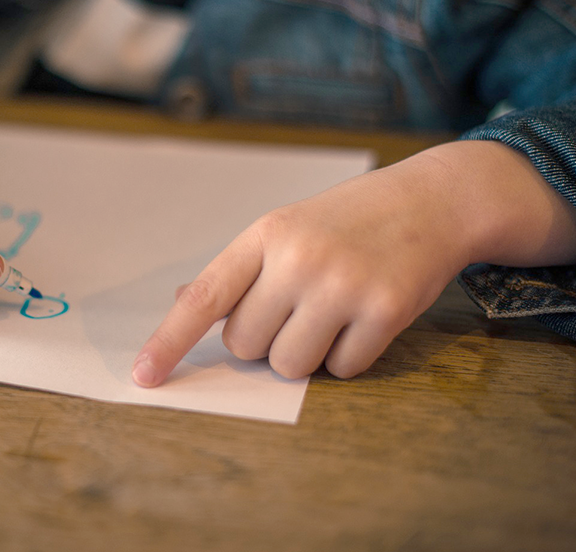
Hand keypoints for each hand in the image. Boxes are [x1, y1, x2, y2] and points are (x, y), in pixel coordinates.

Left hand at [132, 141, 575, 384]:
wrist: (431, 200)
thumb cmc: (346, 221)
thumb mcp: (286, 227)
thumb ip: (239, 270)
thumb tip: (181, 304)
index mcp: (264, 235)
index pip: (204, 298)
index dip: (169, 341)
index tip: (143, 375)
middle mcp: (298, 258)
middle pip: (246, 346)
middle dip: (265, 341)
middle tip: (298, 307)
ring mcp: (342, 284)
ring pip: (289, 365)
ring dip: (306, 354)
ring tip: (331, 313)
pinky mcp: (385, 310)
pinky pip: (343, 370)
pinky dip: (349, 356)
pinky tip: (365, 317)